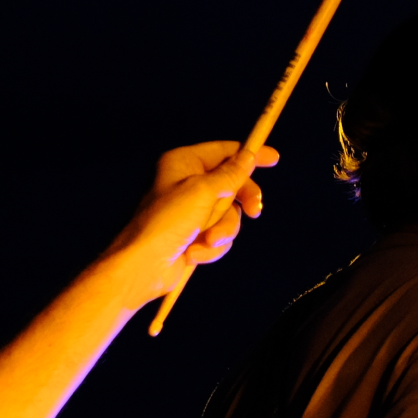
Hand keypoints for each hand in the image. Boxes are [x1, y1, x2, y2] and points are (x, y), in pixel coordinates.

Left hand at [109, 141, 279, 295]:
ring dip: (221, 231)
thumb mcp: (202, 192)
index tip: (273, 158)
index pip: (225, 151)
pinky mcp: (194, 235)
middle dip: (241, 203)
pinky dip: (211, 246)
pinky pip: (219, 235)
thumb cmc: (166, 223)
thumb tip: (248, 156)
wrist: (143, 267)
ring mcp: (192, 211)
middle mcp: (188, 183)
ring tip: (206, 241)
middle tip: (254, 212)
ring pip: (228, 215)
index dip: (250, 155)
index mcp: (184, 163)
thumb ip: (230, 174)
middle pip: (233, 185)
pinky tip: (194, 253)